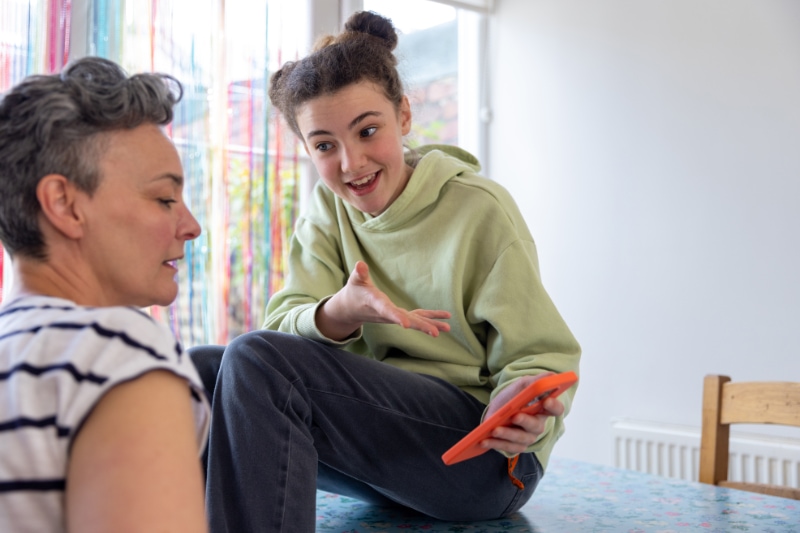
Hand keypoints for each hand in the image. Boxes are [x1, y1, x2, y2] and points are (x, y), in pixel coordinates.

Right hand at [316, 261, 450, 340]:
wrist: (351, 309)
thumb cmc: (354, 292)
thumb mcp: (355, 281)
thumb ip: (359, 274)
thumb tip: (360, 264)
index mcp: (377, 304)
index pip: (387, 311)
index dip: (396, 317)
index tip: (406, 325)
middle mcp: (388, 314)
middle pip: (406, 321)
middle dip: (420, 327)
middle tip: (435, 333)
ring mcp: (395, 316)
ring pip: (414, 321)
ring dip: (430, 325)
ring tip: (447, 328)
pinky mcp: (399, 315)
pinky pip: (417, 317)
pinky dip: (430, 318)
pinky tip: (444, 320)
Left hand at [479, 373, 564, 455]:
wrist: (498, 409)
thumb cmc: (515, 396)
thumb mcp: (523, 385)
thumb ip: (537, 381)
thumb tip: (552, 376)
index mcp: (544, 409)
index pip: (556, 409)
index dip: (554, 406)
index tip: (546, 401)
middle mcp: (538, 425)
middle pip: (536, 426)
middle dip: (525, 421)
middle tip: (515, 416)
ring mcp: (528, 437)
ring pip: (520, 438)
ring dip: (507, 434)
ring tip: (494, 430)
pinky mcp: (516, 446)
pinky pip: (508, 447)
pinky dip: (496, 444)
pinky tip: (484, 440)